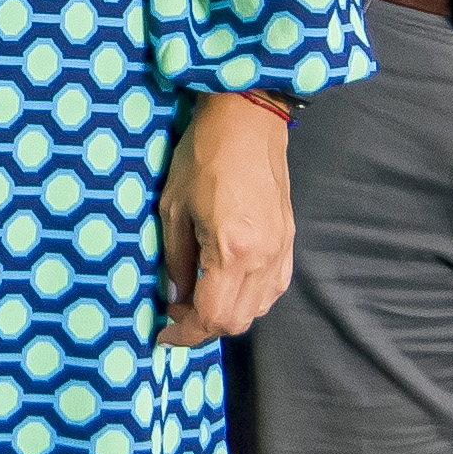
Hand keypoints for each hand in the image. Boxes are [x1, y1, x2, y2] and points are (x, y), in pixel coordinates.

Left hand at [158, 90, 300, 345]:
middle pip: (236, 321)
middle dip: (203, 328)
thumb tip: (174, 299)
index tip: (163, 332)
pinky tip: (227, 283)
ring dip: (226, 314)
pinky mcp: (289, 241)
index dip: (184, 333)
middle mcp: (263, 259)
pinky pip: (272, 289)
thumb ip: (174, 262)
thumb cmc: (204, 155)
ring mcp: (281, 251)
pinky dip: (248, 298)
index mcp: (232, 252)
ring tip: (198, 297)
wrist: (248, 120)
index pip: (211, 317)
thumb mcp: (173, 209)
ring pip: (256, 310)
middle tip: (176, 313)